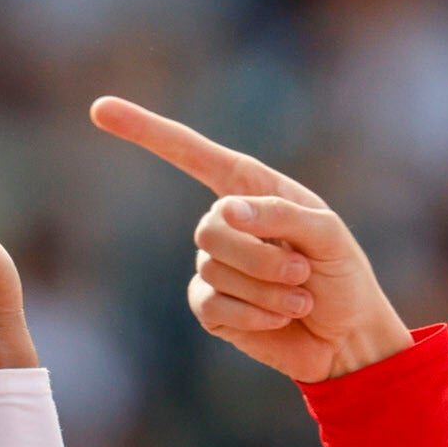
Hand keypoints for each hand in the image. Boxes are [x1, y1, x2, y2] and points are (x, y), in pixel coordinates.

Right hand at [88, 96, 413, 382]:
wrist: (347, 336)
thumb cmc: (342, 275)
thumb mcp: (327, 234)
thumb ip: (281, 214)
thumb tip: (227, 210)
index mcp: (252, 189)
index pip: (191, 154)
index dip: (146, 131)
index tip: (100, 110)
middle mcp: (226, 223)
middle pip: (210, 228)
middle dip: (262, 256)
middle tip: (302, 271)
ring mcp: (214, 267)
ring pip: (215, 270)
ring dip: (268, 288)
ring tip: (301, 296)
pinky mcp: (212, 309)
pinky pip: (214, 305)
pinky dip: (256, 314)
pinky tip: (282, 317)